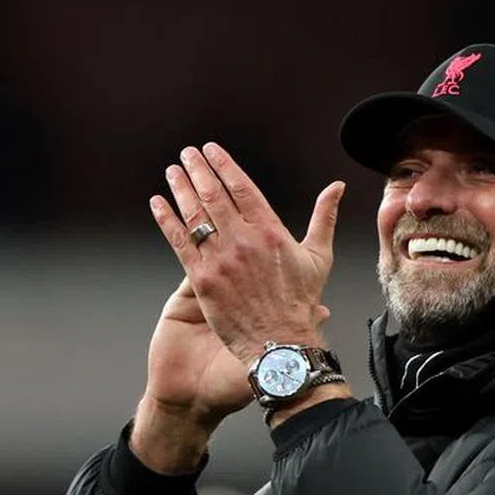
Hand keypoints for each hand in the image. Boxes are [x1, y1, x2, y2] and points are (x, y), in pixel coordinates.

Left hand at [150, 142, 345, 364]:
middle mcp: (244, 241)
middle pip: (214, 194)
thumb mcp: (319, 256)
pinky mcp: (203, 280)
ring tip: (172, 172)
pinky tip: (158, 205)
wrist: (282, 344)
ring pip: (195, 215)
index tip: (211, 151)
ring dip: (180, 188)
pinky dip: (167, 221)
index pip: (241, 187)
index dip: (223, 165)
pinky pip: (180, 243)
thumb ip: (324, 217)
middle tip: (187, 154)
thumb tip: (336, 188)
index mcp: (271, 231)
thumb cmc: (301, 304)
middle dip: (198, 170)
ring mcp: (221, 260)